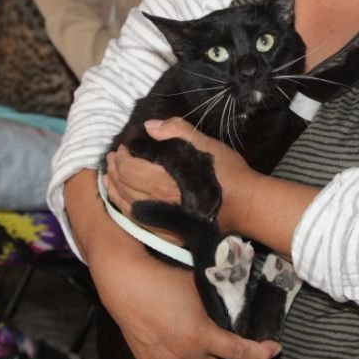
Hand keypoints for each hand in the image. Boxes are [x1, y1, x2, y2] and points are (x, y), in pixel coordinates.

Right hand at [88, 230, 281, 358]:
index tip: (274, 350)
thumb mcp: (199, 287)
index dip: (260, 353)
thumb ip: (220, 303)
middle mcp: (185, 356)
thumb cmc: (164, 278)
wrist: (126, 282)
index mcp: (200, 336)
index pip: (240, 352)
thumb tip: (238, 307)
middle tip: (240, 349)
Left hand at [105, 118, 255, 227]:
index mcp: (165, 178)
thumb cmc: (228, 174)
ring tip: (110, 175)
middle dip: (115, 168)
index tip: (124, 146)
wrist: (247, 206)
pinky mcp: (166, 231)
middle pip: (124, 184)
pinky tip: (121, 200)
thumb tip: (150, 126)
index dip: (122, 155)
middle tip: (114, 157)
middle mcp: (158, 200)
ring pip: (125, 203)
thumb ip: (178, 131)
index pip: (129, 166)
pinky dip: (122, 207)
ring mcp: (161, 219)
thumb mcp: (206, 144)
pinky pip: (135, 220)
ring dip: (114, 187)